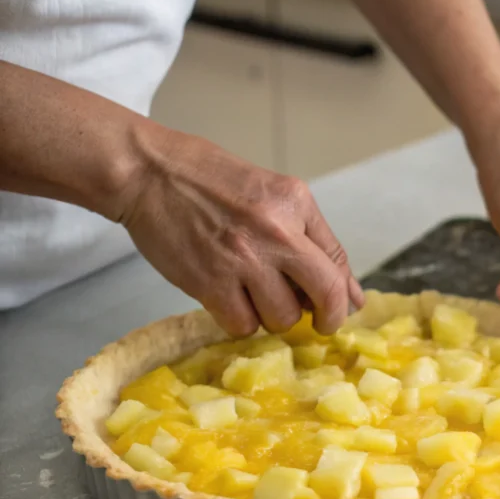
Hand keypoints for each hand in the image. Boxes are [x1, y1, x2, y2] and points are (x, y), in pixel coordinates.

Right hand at [121, 126, 361, 336]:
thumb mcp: (271, 192)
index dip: (344, 293)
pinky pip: (243, 325)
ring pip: (282, 318)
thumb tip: (351, 294)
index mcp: (296, 203)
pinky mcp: (210, 283)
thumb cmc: (209, 180)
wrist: (148, 173)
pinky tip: (231, 300)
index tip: (342, 307)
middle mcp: (277, 232)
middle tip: (317, 321)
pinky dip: (241, 321)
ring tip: (255, 295)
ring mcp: (243, 259)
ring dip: (273, 316)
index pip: (337, 260)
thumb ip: (311, 237)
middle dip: (328, 317)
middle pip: (325, 294)